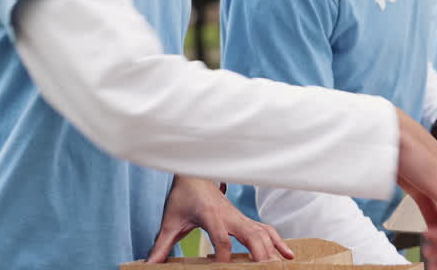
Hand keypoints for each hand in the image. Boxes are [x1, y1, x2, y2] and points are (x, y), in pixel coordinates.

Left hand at [145, 176, 293, 262]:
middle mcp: (229, 215)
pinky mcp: (244, 219)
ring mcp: (239, 217)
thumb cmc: (182, 198)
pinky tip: (287, 254)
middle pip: (251, 235)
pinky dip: (277, 241)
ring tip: (283, 264)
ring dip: (272, 248)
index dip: (224, 255)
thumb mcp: (169, 222)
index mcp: (210, 215)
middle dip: (259, 254)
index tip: (222, 269)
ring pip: (262, 232)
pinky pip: (265, 229)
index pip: (222, 238)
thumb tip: (149, 264)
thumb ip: (161, 245)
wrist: (194, 176)